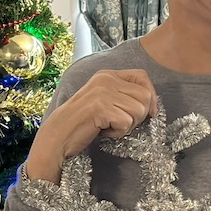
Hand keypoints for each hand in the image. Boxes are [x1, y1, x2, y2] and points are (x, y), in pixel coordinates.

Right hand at [25, 69, 158, 183]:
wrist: (58, 135)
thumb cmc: (83, 122)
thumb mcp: (104, 100)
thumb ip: (124, 95)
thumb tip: (153, 105)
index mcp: (107, 75)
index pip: (142, 76)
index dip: (151, 95)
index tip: (151, 112)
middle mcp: (106, 79)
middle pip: (145, 96)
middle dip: (139, 115)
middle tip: (120, 123)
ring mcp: (103, 92)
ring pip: (139, 111)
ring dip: (127, 125)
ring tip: (108, 126)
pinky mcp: (101, 108)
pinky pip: (126, 123)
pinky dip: (118, 132)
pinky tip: (103, 130)